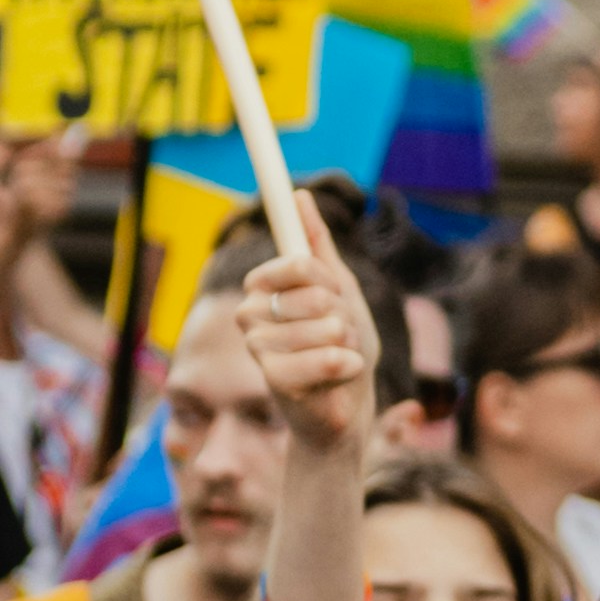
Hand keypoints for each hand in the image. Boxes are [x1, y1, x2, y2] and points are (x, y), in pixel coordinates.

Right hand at [231, 198, 380, 457]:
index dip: (326, 279)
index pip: (297, 262)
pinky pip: (323, 358)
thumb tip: (300, 195)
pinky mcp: (273, 379)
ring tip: (340, 357)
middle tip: (338, 335)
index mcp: (262, 287)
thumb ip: (318, 245)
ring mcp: (257, 346)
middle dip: (343, 314)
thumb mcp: (340, 289)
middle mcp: (250, 312)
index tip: (333, 295)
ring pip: (324, 326)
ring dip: (348, 342)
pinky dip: (346, 365)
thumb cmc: (341, 345)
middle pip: (315, 293)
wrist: (347, 405)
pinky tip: (343, 373)